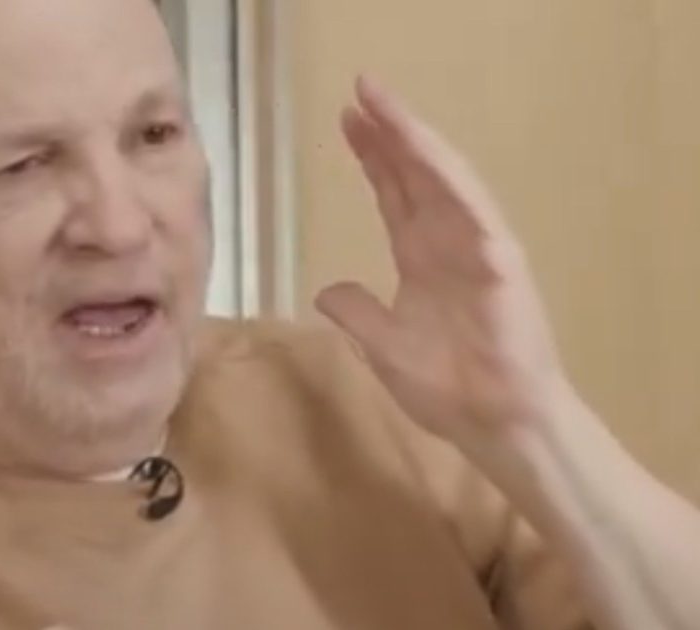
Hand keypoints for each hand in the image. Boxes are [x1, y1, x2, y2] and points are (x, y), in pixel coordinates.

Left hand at [316, 77, 577, 448]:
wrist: (495, 424)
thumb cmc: (448, 386)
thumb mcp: (382, 344)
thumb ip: (356, 312)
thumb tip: (326, 290)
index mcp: (422, 256)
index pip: (394, 193)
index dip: (372, 158)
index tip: (347, 120)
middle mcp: (450, 243)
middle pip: (418, 175)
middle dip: (391, 132)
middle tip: (362, 89)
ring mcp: (479, 252)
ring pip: (448, 184)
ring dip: (420, 145)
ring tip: (390, 109)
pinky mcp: (503, 271)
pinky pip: (480, 221)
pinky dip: (458, 193)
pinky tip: (433, 163)